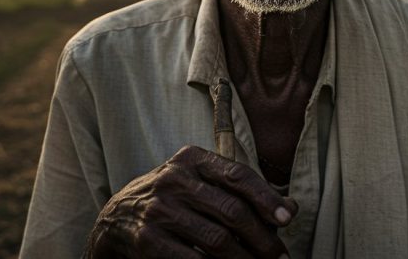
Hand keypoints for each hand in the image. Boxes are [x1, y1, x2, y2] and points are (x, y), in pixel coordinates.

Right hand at [84, 145, 297, 258]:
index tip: (286, 219)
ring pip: (217, 240)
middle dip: (262, 237)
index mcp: (191, 159)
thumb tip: (289, 209)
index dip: (266, 198)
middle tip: (279, 255)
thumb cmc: (174, 198)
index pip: (237, 175)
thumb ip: (242, 191)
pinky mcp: (149, 241)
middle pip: (232, 211)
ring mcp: (159, 210)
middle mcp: (174, 180)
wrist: (118, 218)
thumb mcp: (202, 183)